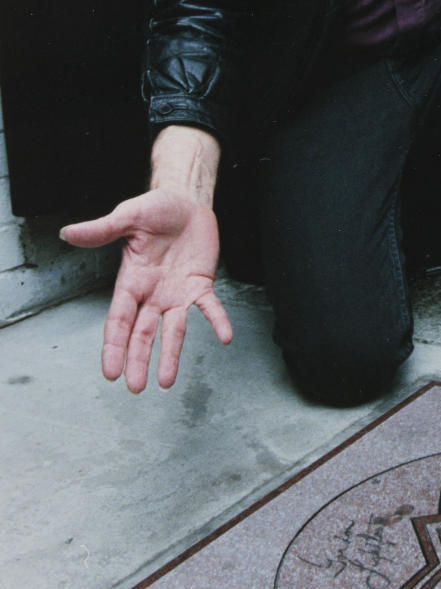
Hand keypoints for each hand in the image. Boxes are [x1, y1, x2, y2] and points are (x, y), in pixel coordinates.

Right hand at [61, 190, 231, 392]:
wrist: (185, 201)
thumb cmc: (154, 209)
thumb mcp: (127, 216)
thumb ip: (101, 229)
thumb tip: (68, 233)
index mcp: (132, 280)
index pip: (119, 320)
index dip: (114, 345)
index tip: (110, 372)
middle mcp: (153, 293)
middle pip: (142, 333)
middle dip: (138, 360)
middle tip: (135, 388)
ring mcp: (177, 292)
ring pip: (173, 330)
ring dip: (170, 355)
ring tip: (167, 382)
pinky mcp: (201, 284)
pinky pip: (210, 306)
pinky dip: (218, 320)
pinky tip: (225, 337)